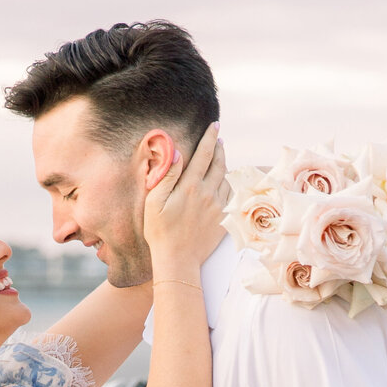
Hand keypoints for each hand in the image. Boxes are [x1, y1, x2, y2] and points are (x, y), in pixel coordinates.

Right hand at [144, 122, 227, 274]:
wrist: (178, 260)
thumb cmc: (160, 232)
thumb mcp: (155, 202)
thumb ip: (167, 176)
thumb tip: (176, 153)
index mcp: (190, 186)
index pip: (204, 154)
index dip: (210, 137)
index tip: (214, 126)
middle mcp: (208, 193)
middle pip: (219, 163)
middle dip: (219, 148)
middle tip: (218, 139)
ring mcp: (218, 206)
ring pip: (227, 178)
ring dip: (224, 165)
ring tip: (220, 158)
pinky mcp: (224, 219)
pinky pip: (231, 195)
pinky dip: (229, 184)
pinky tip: (224, 182)